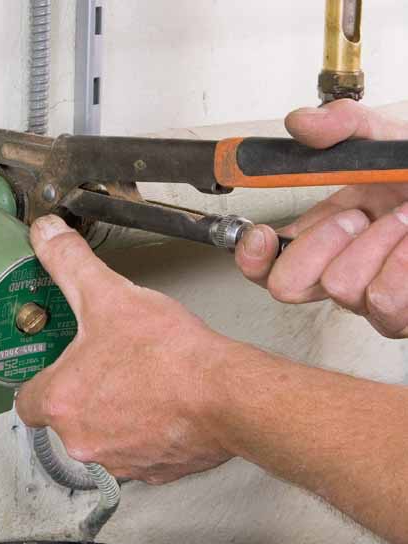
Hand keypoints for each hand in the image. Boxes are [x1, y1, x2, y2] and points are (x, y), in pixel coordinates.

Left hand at [16, 215, 233, 483]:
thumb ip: (69, 263)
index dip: (41, 381)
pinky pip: (137, 454)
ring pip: (102, 438)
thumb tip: (46, 234)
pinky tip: (162, 406)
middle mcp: (81, 441)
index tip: (56, 368)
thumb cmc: (168, 354)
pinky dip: (146, 434)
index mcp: (60, 402)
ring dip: (114, 415)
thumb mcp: (109, 295)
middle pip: (66, 420)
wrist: (227, 395)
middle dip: (83, 395)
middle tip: (107, 367)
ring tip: (138, 382)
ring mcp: (118, 461)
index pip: (27, 402)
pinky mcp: (153, 473)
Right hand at [235, 100, 407, 337]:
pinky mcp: (400, 318)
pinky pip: (382, 300)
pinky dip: (401, 263)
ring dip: (376, 242)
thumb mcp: (392, 142)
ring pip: (340, 287)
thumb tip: (301, 123)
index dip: (253, 257)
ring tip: (404, 217)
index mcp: (325, 237)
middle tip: (355, 215)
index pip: (266, 264)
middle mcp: (342, 272)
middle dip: (319, 242)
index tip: (261, 234)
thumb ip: (346, 126)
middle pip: (286, 286)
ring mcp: (370, 300)